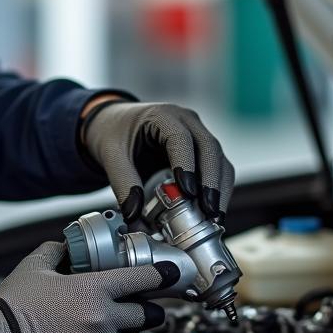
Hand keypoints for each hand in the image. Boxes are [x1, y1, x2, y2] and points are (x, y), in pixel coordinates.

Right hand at [0, 241, 165, 332]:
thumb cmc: (12, 310)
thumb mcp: (33, 268)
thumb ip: (54, 252)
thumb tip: (64, 247)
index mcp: (93, 289)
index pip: (142, 279)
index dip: (161, 275)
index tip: (170, 274)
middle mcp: (102, 319)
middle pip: (147, 315)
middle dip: (150, 310)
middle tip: (146, 308)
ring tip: (115, 330)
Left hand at [82, 100, 234, 223]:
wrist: (116, 123)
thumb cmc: (115, 132)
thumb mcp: (112, 155)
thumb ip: (122, 184)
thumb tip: (134, 216)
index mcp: (162, 116)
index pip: (181, 138)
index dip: (187, 165)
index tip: (188, 191)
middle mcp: (186, 121)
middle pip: (209, 148)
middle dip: (212, 182)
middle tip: (208, 211)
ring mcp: (197, 134)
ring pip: (219, 160)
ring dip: (220, 189)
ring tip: (213, 216)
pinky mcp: (201, 151)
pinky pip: (217, 169)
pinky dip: (218, 190)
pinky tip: (212, 211)